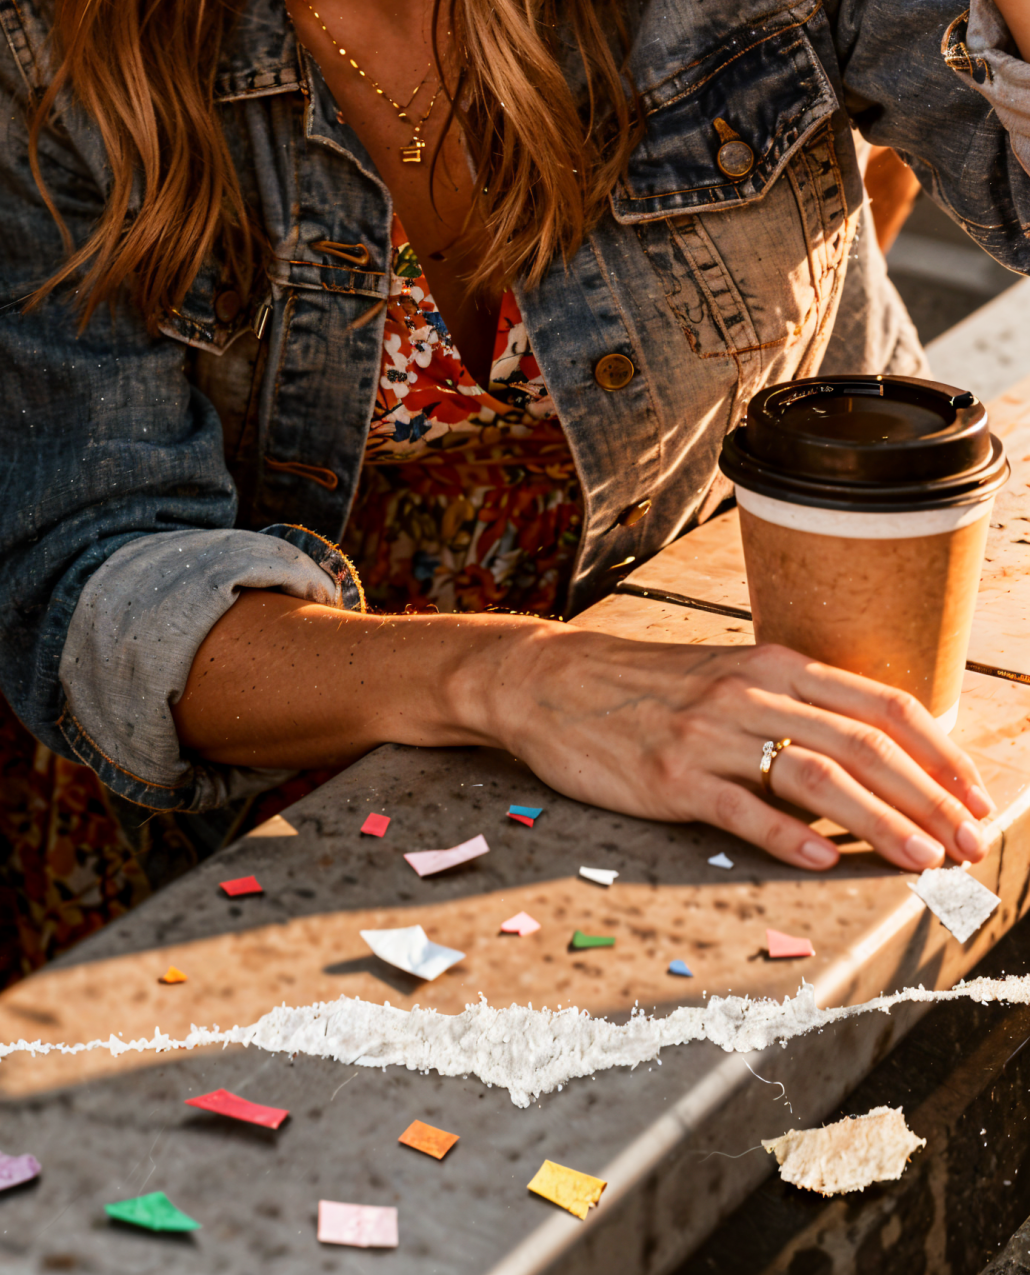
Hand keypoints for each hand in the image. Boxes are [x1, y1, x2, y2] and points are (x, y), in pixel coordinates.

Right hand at [489, 620, 994, 873]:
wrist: (548, 682)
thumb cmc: (647, 689)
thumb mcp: (728, 679)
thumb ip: (795, 710)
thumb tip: (875, 762)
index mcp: (774, 666)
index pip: (881, 705)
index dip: (939, 754)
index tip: (977, 798)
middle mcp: (749, 693)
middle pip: (862, 744)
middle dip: (928, 799)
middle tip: (968, 844)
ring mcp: (709, 735)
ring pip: (814, 775)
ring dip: (879, 822)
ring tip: (921, 859)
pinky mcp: (669, 777)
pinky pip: (740, 807)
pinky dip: (788, 836)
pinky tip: (823, 859)